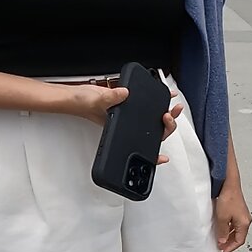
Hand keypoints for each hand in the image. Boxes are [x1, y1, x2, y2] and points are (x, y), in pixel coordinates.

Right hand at [58, 84, 182, 163]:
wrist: (76, 95)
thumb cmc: (83, 105)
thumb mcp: (98, 101)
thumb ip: (111, 97)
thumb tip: (125, 94)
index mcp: (122, 130)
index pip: (141, 145)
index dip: (153, 155)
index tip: (163, 157)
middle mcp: (129, 125)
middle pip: (154, 130)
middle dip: (168, 124)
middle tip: (171, 114)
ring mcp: (131, 115)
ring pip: (154, 120)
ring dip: (167, 115)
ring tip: (175, 106)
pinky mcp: (131, 103)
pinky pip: (148, 105)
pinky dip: (159, 101)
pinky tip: (167, 95)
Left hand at [214, 187, 251, 251]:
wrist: (228, 183)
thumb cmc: (228, 197)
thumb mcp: (223, 218)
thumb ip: (222, 231)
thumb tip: (222, 240)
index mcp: (244, 223)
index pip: (239, 240)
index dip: (231, 247)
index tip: (223, 250)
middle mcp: (245, 219)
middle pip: (239, 235)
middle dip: (229, 242)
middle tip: (221, 246)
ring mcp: (242, 214)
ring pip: (236, 229)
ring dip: (228, 235)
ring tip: (220, 238)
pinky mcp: (238, 209)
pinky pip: (234, 223)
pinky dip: (228, 228)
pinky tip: (222, 227)